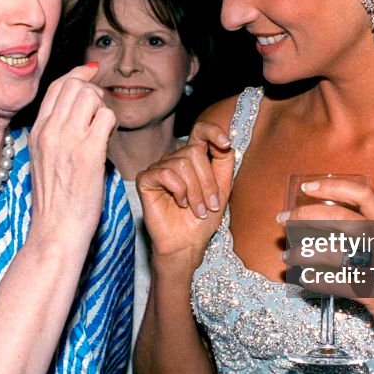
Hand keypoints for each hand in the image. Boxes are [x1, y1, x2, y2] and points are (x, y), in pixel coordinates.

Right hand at [27, 64, 116, 254]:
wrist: (56, 231)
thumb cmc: (55, 202)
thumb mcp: (43, 161)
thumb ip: (54, 135)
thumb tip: (73, 114)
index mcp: (37, 132)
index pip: (56, 87)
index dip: (77, 75)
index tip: (91, 73)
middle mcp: (49, 131)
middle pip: (74, 85)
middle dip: (93, 92)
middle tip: (99, 113)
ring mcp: (68, 140)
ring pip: (91, 97)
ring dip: (103, 108)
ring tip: (103, 130)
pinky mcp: (88, 153)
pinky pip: (106, 118)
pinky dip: (112, 125)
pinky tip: (108, 141)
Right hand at [137, 121, 233, 261]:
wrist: (187, 242)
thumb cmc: (203, 218)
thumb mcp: (222, 189)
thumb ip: (224, 163)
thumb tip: (227, 141)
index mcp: (194, 158)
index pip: (201, 131)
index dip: (213, 131)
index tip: (226, 143)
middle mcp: (176, 159)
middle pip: (194, 152)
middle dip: (207, 181)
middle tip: (210, 205)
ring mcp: (160, 168)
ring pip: (181, 164)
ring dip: (195, 191)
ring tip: (197, 209)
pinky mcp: (146, 180)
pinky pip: (165, 173)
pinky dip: (178, 190)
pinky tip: (180, 203)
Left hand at [279, 177, 373, 360]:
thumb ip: (369, 236)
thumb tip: (326, 223)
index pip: (364, 194)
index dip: (333, 186)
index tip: (306, 187)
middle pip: (344, 219)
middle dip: (308, 216)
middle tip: (284, 220)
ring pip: (337, 252)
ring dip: (305, 252)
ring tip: (287, 255)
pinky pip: (339, 283)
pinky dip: (316, 280)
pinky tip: (302, 278)